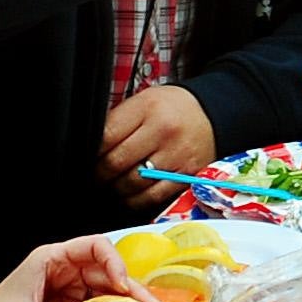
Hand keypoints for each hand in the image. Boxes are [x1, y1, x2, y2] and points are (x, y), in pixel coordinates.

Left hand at [99, 84, 218, 203]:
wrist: (214, 114)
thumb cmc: (172, 108)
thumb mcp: (144, 102)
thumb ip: (119, 121)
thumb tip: (91, 146)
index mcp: (147, 108)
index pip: (106, 136)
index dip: (91, 151)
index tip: (88, 156)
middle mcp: (162, 131)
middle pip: (116, 162)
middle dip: (99, 173)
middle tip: (96, 174)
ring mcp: (176, 156)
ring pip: (132, 183)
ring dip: (115, 188)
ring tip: (112, 184)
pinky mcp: (186, 175)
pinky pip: (153, 196)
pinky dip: (135, 200)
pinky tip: (130, 195)